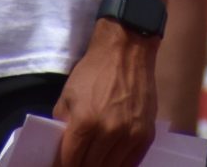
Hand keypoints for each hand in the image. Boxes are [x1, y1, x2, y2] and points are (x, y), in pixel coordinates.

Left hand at [53, 19, 158, 166]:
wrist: (127, 50)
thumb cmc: (94, 71)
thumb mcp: (67, 95)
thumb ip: (62, 126)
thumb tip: (60, 151)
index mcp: (85, 121)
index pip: (70, 161)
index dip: (63, 166)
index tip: (63, 165)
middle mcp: (109, 132)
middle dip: (81, 166)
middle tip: (78, 160)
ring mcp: (130, 136)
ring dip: (100, 166)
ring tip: (95, 159)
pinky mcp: (146, 136)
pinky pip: (130, 165)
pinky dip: (119, 165)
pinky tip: (111, 159)